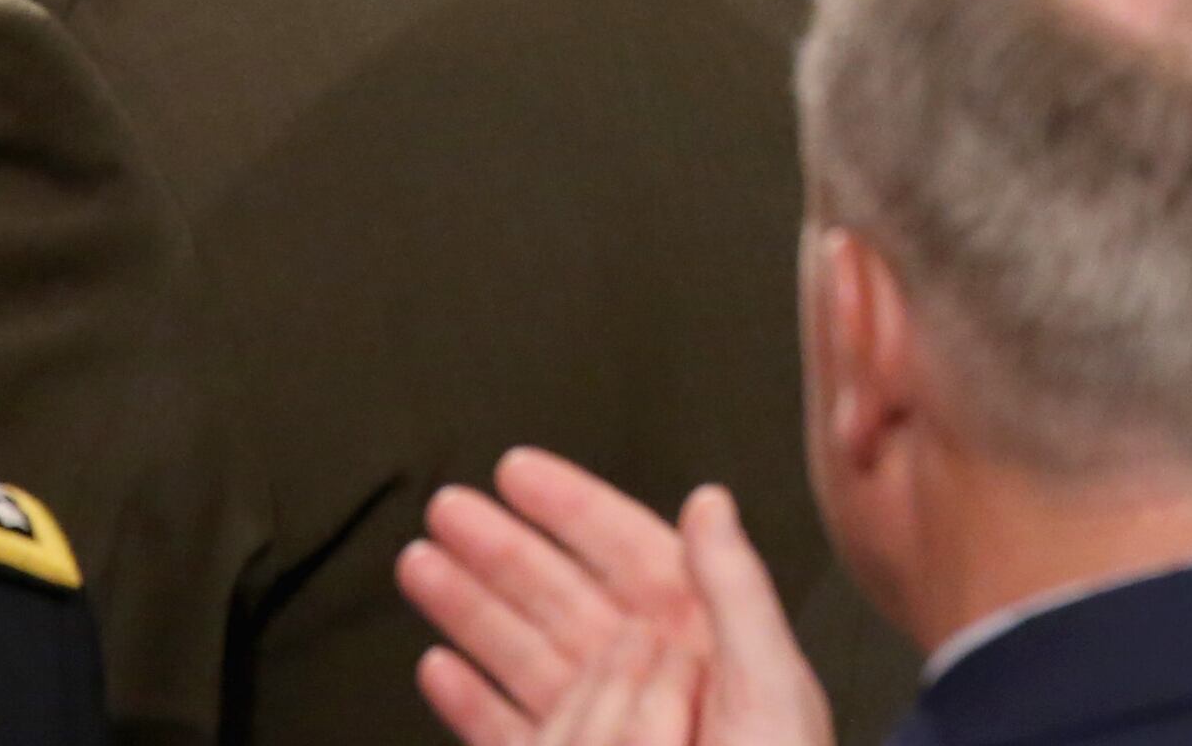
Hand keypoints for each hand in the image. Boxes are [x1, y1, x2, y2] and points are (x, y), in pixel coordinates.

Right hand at [405, 450, 829, 745]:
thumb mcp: (771, 687)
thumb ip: (735, 591)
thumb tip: (707, 501)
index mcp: (702, 639)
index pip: (628, 552)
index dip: (571, 507)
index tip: (517, 471)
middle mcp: (652, 678)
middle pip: (561, 594)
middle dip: (502, 548)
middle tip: (446, 510)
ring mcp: (614, 730)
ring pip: (527, 653)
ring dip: (472, 610)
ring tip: (421, 567)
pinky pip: (516, 731)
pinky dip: (473, 702)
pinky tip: (439, 670)